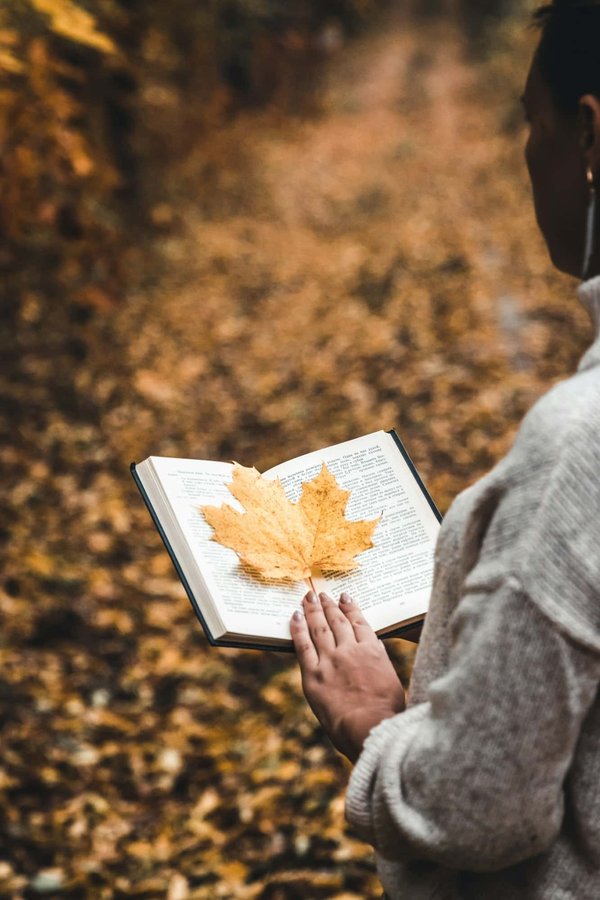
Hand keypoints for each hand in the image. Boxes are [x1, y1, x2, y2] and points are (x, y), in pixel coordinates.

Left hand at [290, 591, 405, 761]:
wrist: (370, 727)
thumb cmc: (386, 712)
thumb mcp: (391, 681)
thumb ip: (380, 662)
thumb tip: (374, 647)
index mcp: (372, 651)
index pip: (360, 623)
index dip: (351, 608)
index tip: (345, 598)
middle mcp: (350, 650)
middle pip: (337, 621)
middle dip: (329, 605)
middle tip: (322, 594)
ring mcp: (330, 660)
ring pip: (319, 628)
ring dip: (313, 610)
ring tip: (308, 598)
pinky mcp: (313, 675)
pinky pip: (303, 645)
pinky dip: (298, 628)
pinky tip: (295, 616)